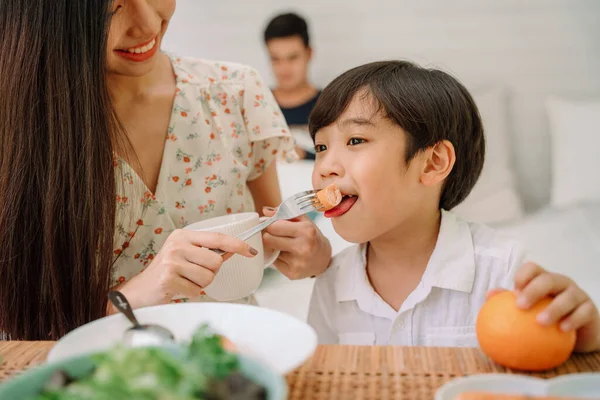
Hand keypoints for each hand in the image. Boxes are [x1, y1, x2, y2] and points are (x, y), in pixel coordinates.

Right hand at [109, 229, 256, 311]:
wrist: (139, 291)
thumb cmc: (167, 273)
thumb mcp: (185, 255)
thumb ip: (207, 252)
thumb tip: (234, 251)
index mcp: (183, 235)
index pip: (217, 237)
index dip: (237, 244)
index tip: (250, 251)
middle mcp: (177, 244)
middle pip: (216, 261)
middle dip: (210, 272)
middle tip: (193, 274)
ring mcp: (172, 261)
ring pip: (208, 276)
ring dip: (200, 284)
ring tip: (185, 281)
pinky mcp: (169, 279)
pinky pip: (197, 290)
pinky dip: (191, 293)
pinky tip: (178, 289)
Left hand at [261, 206, 331, 279]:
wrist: (324, 260)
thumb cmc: (313, 237)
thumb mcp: (304, 221)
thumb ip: (284, 213)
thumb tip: (265, 211)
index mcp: (306, 231)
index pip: (274, 226)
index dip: (269, 224)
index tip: (271, 225)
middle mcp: (303, 247)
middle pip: (268, 240)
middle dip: (268, 235)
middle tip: (274, 235)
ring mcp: (297, 263)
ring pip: (271, 251)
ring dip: (274, 247)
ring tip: (285, 246)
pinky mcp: (292, 274)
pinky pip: (274, 262)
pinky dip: (277, 258)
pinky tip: (287, 256)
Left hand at [487, 262, 599, 351]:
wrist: (577, 334)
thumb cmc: (546, 317)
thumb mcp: (528, 310)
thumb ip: (508, 302)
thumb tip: (488, 295)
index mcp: (543, 280)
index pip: (532, 268)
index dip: (523, 275)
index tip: (514, 291)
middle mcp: (561, 283)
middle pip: (548, 279)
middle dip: (534, 290)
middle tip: (520, 305)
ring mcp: (577, 294)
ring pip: (568, 296)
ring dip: (554, 308)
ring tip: (540, 322)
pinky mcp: (590, 309)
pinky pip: (583, 312)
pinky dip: (573, 320)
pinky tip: (562, 329)